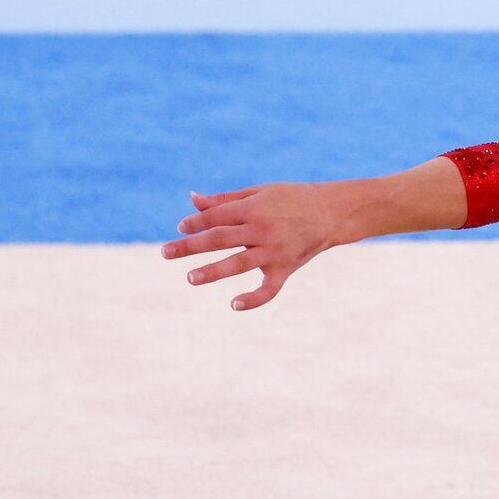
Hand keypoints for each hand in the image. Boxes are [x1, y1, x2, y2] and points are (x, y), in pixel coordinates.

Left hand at [160, 182, 357, 311]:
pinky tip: (234, 305)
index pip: (217, 216)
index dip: (196, 222)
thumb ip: (225, 199)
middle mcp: (261, 229)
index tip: (180, 227)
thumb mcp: (259, 193)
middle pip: (220, 238)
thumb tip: (192, 199)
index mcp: (253, 208)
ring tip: (190, 278)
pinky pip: (269, 289)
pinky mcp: (286, 268)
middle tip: (166, 252)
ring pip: (238, 263)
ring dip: (213, 271)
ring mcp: (274, 251)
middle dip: (191, 245)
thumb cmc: (291, 199)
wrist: (332, 212)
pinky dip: (253, 299)